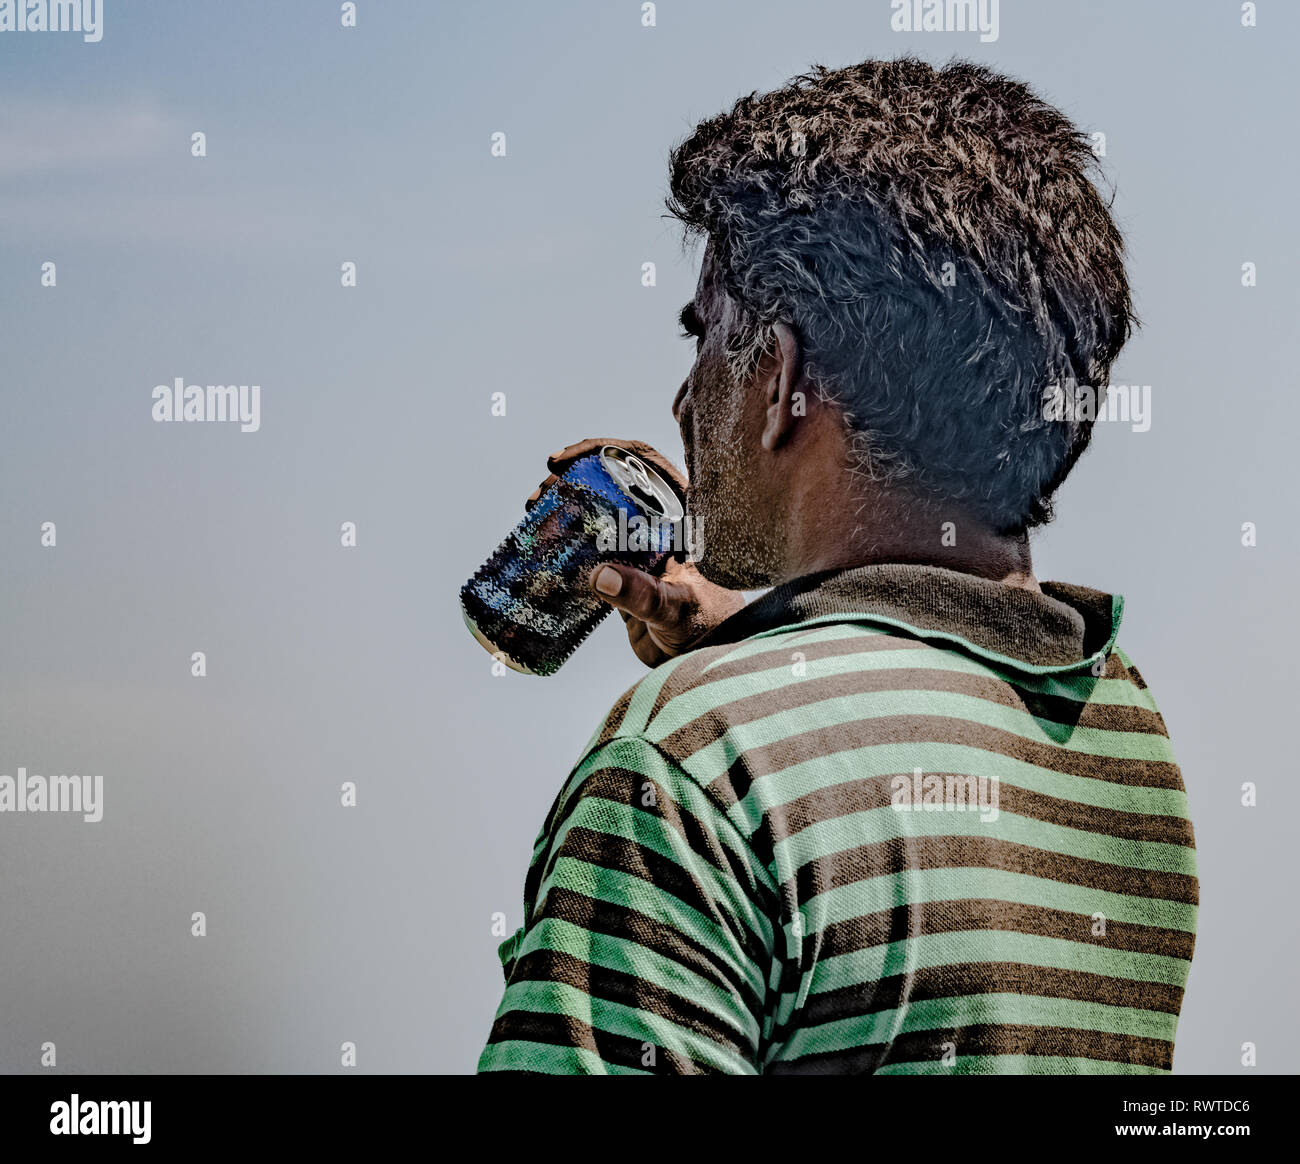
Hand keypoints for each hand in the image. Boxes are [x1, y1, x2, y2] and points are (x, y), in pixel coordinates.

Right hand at [526, 438, 745, 666]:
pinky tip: (542, 544)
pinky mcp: (623, 572)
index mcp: (683, 515)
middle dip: (574, 478)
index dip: (605, 451)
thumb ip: (644, 594)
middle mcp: (660, 523)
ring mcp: (640, 547)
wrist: (703, 659)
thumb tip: (600, 576)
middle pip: (614, 482)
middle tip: (542, 492)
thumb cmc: (706, 628)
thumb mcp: (677, 607)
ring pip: (599, 513)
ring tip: (534, 511)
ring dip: (565, 508)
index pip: (645, 464)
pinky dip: (566, 542)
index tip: (567, 462)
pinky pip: (590, 548)